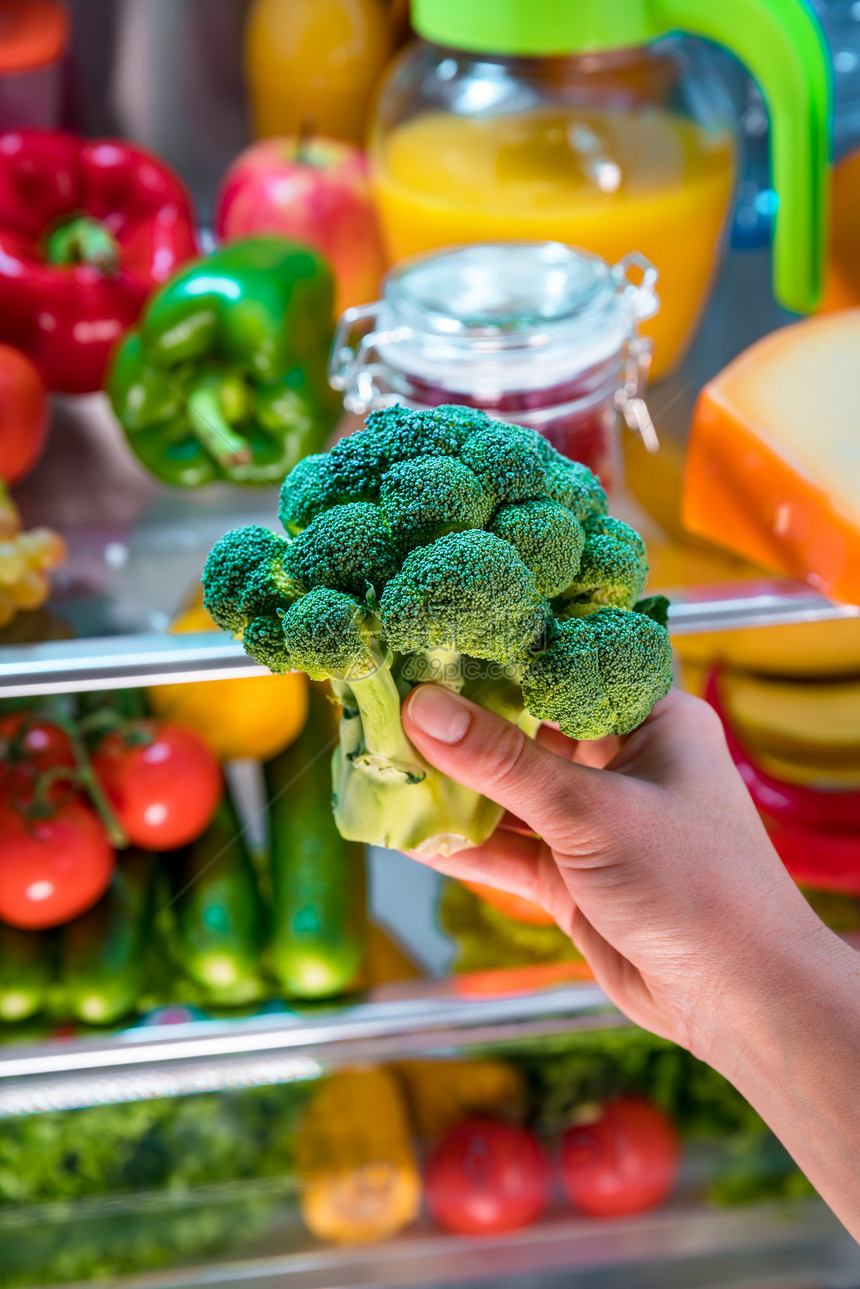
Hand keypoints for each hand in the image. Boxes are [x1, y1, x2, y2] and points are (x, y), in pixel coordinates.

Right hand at [402, 685, 832, 1061]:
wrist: (740, 1002)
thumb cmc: (694, 884)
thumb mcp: (591, 813)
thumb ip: (502, 763)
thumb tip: (420, 706)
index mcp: (652, 720)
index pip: (570, 665)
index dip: (507, 648)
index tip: (437, 632)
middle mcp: (622, 762)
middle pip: (530, 729)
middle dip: (464, 722)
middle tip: (391, 695)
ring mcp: (595, 821)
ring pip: (511, 793)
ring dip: (455, 787)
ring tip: (382, 762)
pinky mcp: (574, 875)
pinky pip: (508, 849)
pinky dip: (464, 844)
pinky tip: (408, 832)